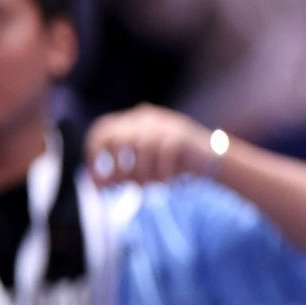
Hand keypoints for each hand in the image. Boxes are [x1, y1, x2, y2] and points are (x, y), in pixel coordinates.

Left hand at [86, 103, 216, 184]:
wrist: (212, 160)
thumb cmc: (172, 165)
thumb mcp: (141, 169)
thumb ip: (119, 173)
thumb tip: (98, 185)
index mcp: (133, 122)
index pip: (101, 129)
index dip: (93, 153)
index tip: (96, 179)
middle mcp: (145, 118)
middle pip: (114, 138)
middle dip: (115, 168)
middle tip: (122, 186)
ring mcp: (163, 124)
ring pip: (139, 149)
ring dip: (142, 174)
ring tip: (151, 184)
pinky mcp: (179, 135)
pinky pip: (161, 157)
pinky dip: (161, 174)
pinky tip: (168, 180)